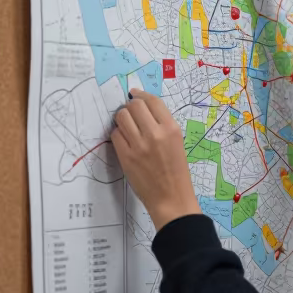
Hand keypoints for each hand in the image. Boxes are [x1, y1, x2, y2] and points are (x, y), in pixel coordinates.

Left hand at [111, 90, 201, 231]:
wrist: (171, 198)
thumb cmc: (176, 171)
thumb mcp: (177, 142)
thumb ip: (162, 124)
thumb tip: (143, 106)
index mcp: (171, 129)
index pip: (152, 101)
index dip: (141, 94)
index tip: (135, 94)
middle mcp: (155, 133)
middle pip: (134, 106)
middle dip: (130, 106)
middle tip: (131, 113)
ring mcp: (138, 145)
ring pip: (121, 117)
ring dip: (122, 118)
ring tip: (127, 126)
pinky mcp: (126, 156)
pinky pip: (115, 134)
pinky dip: (118, 134)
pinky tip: (125, 140)